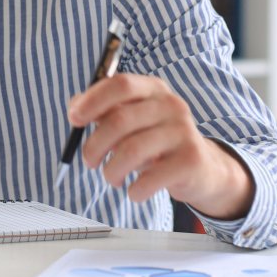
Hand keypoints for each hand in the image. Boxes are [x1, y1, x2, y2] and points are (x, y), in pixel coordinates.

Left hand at [68, 73, 254, 219]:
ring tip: (111, 177)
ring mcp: (184, 131)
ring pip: (131, 150)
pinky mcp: (191, 160)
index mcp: (153, 89)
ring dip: (111, 170)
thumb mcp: (131, 119)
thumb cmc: (155, 140)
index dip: (92, 100)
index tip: (74, 119)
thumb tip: (74, 109)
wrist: (202, 168)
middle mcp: (171, 105)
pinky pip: (150, 178)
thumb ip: (102, 110)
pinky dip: (134, 189)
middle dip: (94, 145)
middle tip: (89, 162)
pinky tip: (134, 191)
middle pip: (120, 120)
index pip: (120, 84)